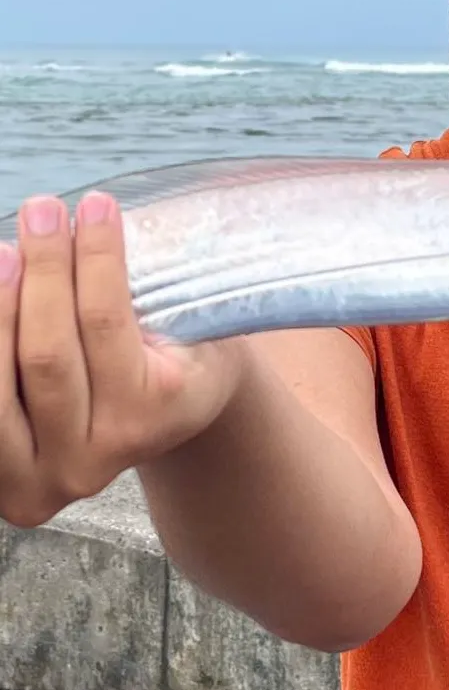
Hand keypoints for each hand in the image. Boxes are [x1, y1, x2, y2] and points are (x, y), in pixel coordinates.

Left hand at [0, 191, 248, 528]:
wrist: (169, 425)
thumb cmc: (177, 358)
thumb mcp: (189, 329)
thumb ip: (145, 296)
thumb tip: (89, 219)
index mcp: (152, 419)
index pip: (106, 323)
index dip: (94, 256)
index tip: (92, 204)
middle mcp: (96, 462)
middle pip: (46, 355)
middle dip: (40, 273)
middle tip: (41, 211)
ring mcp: (44, 481)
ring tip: (5, 251)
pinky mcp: (7, 486)